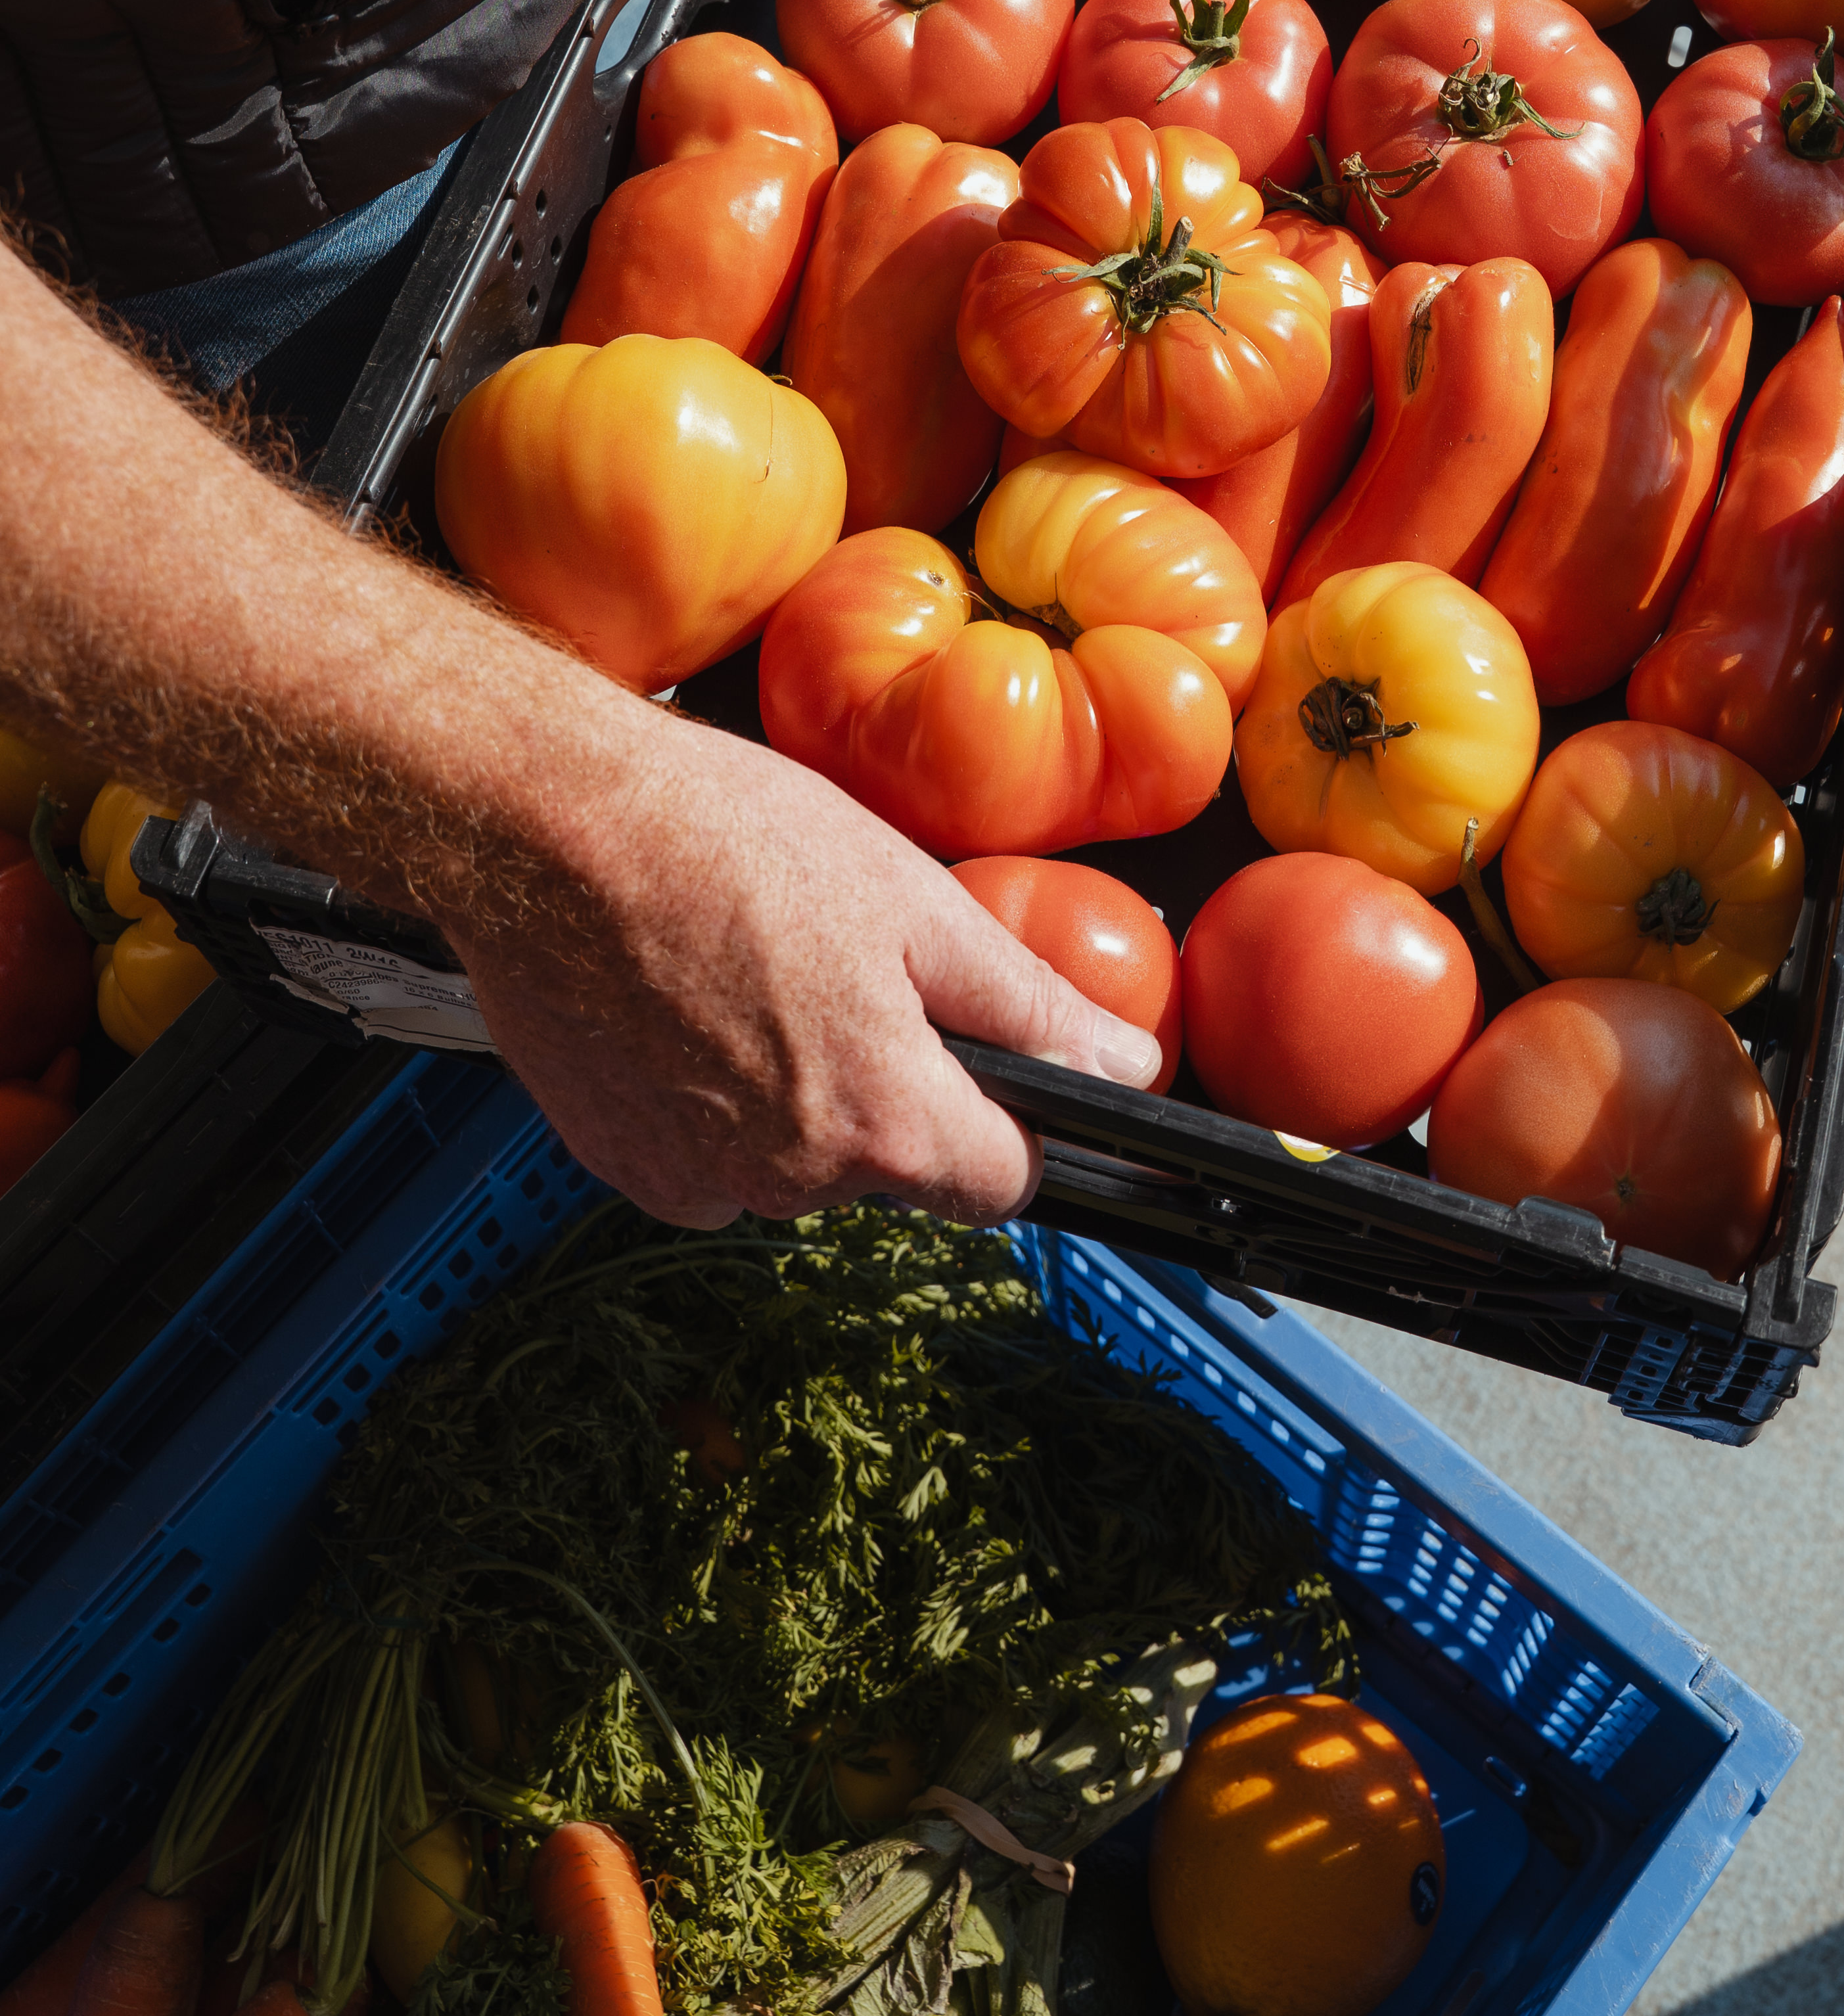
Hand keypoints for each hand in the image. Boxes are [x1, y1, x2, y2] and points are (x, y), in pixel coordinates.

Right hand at [465, 707, 1159, 1229]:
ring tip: (755, 970)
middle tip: (846, 968)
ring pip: (798, 1160)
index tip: (992, 1063)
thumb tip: (1127, 1064)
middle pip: (894, 1167)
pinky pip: (710, 1154)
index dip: (1017, 1123)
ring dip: (799, 1092)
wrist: (544, 829)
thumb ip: (1030, 1005)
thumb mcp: (916, 902)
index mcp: (884, 1123)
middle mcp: (793, 1180)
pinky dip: (716, 1100)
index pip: (1002, 1186)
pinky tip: (691, 1005)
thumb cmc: (727, 842)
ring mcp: (698, 1181)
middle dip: (893, 1086)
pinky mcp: (621, 1165)